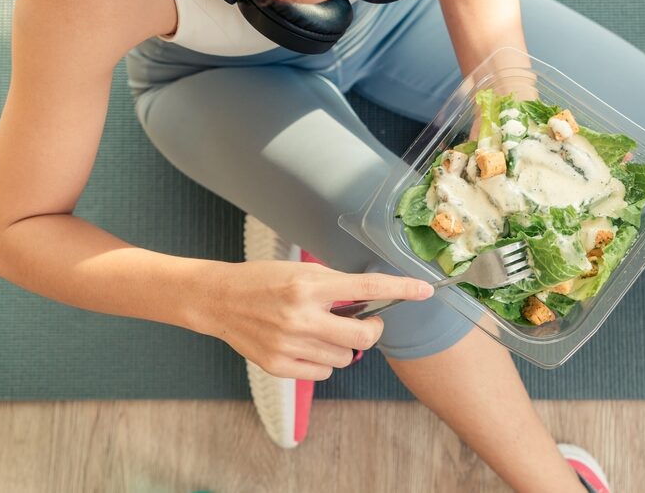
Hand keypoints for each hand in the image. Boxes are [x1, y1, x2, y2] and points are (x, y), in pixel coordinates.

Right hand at [196, 260, 433, 379]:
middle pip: (362, 336)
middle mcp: (300, 316)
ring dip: (342, 346)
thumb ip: (335, 286)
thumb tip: (372, 301)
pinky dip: (323, 362)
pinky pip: (323, 372)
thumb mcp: (301, 272)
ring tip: (320, 331)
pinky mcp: (278, 365)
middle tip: (365, 323)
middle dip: (371, 331)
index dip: (401, 288)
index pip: (367, 287)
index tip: (425, 290)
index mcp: (308, 286)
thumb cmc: (263, 281)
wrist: (219, 300)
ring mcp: (289, 344)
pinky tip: (307, 346)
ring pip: (344, 357)